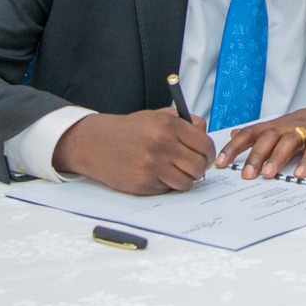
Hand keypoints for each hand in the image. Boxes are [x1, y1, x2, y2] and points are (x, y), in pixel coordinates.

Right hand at [55, 110, 213, 194]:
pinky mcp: (142, 183)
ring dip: (184, 178)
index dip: (208, 152)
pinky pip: (168, 190)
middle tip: (193, 166)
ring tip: (174, 170)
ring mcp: (151, 166)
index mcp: (168, 125)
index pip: (204, 144)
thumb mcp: (158, 115)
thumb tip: (205, 135)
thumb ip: (185, 122)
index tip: (205, 155)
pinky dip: (167, 184)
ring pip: (186, 182)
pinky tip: (156, 174)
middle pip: (199, 166)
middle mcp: (161, 145)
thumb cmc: (130, 129)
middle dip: (200, 168)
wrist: (96, 143)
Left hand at [215, 89, 305, 180]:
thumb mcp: (290, 122)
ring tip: (268, 175)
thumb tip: (236, 134)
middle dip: (255, 156)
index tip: (221, 163)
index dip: (235, 147)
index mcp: (281, 123)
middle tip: (245, 176)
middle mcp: (293, 125)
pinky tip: (301, 174)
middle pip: (269, 137)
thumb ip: (264, 130)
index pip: (252, 132)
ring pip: (290, 141)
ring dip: (277, 158)